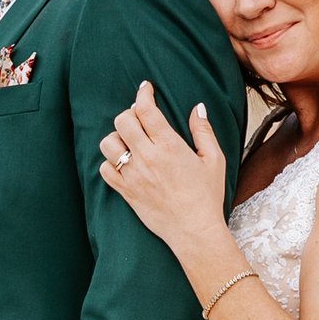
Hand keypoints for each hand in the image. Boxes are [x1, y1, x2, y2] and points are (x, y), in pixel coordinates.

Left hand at [98, 80, 229, 258]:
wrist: (194, 231)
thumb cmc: (207, 195)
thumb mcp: (214, 160)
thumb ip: (203, 131)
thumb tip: (197, 107)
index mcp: (169, 146)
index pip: (146, 109)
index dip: (143, 93)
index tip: (146, 88)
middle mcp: (147, 157)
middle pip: (122, 121)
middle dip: (130, 114)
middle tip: (140, 119)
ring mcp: (133, 175)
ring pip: (108, 144)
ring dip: (117, 138)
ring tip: (130, 142)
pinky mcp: (125, 192)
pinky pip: (105, 169)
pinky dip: (111, 163)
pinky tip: (125, 164)